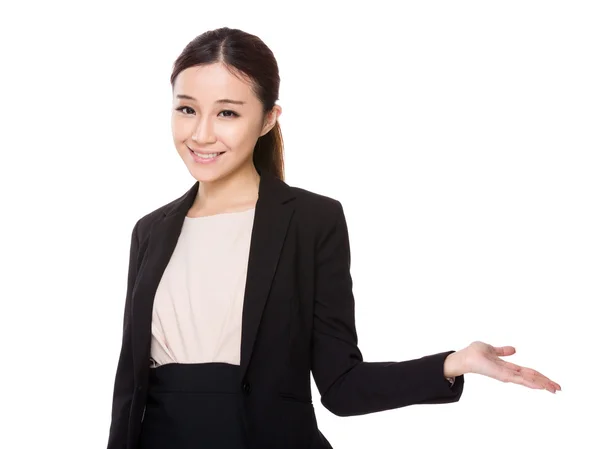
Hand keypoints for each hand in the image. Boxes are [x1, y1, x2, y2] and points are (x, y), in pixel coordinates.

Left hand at [444, 341, 560, 392]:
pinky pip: (518, 379)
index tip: (552, 382)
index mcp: (508, 367)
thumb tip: (514, 349)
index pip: (527, 372)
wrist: (464, 357)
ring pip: (527, 380)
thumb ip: (503, 351)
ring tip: (554, 388)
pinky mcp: (501, 375)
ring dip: (541, 384)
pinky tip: (539, 386)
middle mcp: (508, 373)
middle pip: (531, 378)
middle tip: (559, 388)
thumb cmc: (474, 353)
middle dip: (545, 383)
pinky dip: (529, 382)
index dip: (540, 377)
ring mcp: (506, 375)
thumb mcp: (492, 349)